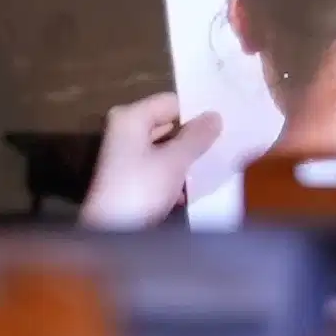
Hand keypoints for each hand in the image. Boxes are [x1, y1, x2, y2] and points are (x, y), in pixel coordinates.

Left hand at [78, 90, 225, 227]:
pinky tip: (190, 191)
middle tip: (224, 143)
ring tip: (213, 166)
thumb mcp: (174, 161)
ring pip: (164, 148)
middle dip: (193, 137)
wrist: (110, 234)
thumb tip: (215, 115)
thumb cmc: (141, 189)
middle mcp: (124, 131)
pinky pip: (157, 167)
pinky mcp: (128, 178)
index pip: (171, 102)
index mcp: (130, 117)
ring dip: (185, 159)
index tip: (224, 123)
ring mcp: (124, 156)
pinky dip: (173, 176)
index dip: (196, 112)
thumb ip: (196, 137)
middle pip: (167, 124)